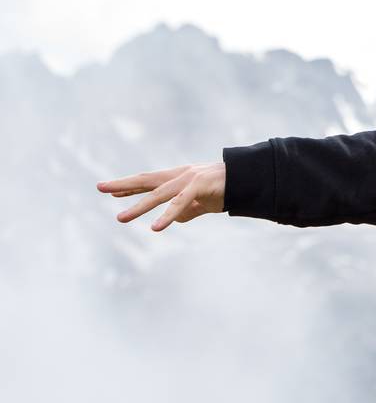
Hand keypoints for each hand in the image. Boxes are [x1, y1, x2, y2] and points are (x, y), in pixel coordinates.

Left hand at [96, 161, 226, 230]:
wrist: (251, 180)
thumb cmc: (229, 189)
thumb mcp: (204, 202)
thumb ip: (189, 210)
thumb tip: (176, 219)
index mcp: (181, 177)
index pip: (150, 180)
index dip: (130, 186)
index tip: (111, 190)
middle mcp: (181, 175)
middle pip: (146, 179)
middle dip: (122, 184)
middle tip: (99, 187)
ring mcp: (189, 179)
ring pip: (159, 194)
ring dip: (138, 207)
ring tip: (121, 218)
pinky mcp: (199, 186)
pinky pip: (180, 204)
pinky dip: (167, 216)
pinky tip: (155, 227)